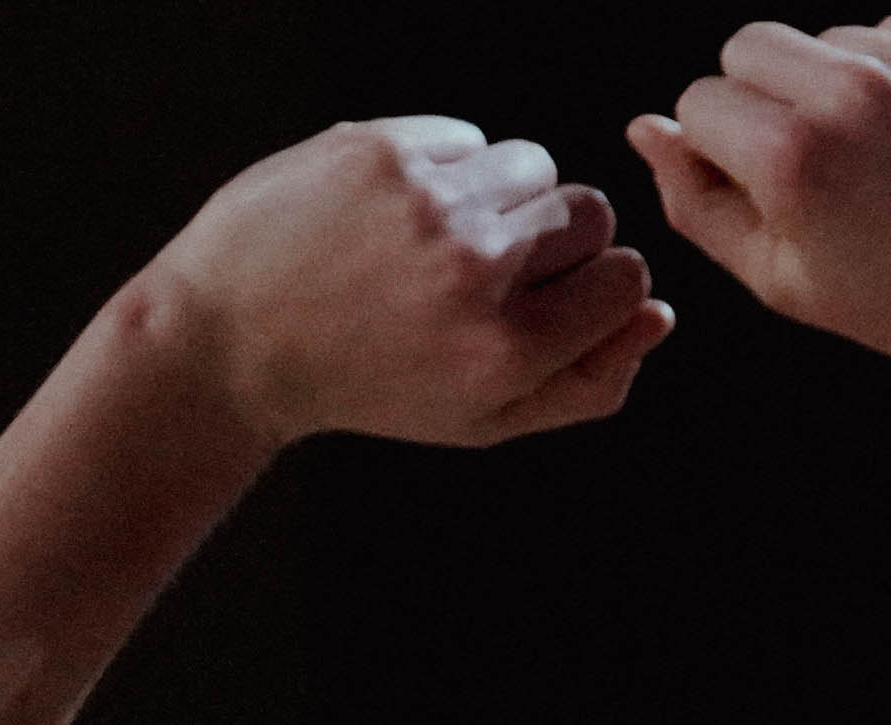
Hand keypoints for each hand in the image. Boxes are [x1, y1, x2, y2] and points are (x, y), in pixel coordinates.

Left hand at [148, 115, 666, 450]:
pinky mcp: (382, 148)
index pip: (626, 279)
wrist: (232, 339)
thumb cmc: (369, 385)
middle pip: (591, 213)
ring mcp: (428, 202)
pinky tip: (394, 211)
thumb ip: (586, 384)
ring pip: (533, 164)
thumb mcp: (480, 420)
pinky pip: (467, 138)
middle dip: (555, 237)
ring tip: (439, 238)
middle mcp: (474, 273)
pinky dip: (444, 168)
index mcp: (507, 353)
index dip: (599, 284)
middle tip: (491, 270)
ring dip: (503, 196)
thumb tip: (658, 315)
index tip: (554, 297)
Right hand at [633, 16, 890, 397]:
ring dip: (841, 87)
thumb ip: (699, 204)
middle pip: (748, 45)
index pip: (699, 102)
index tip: (772, 190)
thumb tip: (647, 129)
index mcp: (793, 157)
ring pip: (827, 39)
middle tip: (822, 166)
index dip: (724, 152)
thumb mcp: (788, 281)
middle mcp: (852, 91)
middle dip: (765, 98)